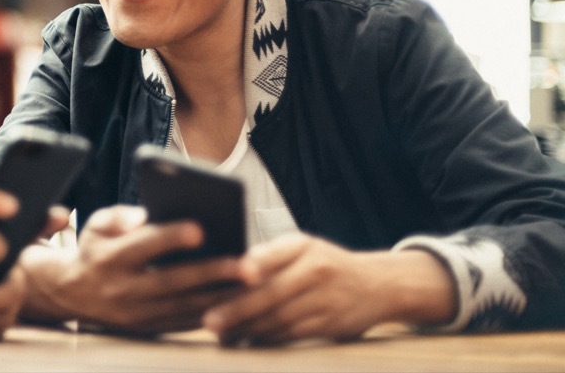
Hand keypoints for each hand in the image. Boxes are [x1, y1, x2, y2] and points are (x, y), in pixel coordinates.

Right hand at [22, 205, 254, 334]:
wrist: (73, 293)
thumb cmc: (96, 249)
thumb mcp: (96, 224)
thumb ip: (118, 216)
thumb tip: (144, 216)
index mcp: (110, 258)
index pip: (143, 245)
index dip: (170, 237)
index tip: (200, 227)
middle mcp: (123, 289)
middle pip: (173, 281)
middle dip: (213, 273)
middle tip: (248, 265)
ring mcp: (137, 314)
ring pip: (185, 307)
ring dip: (221, 297)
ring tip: (253, 284)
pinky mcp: (149, 329)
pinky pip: (185, 322)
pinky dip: (213, 312)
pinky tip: (239, 301)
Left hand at [202, 233, 455, 345]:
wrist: (377, 285)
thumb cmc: (325, 263)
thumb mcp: (303, 247)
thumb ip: (269, 255)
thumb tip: (230, 268)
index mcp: (304, 246)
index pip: (275, 254)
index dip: (256, 264)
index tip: (236, 273)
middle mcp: (316, 271)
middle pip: (273, 293)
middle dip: (238, 309)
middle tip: (209, 320)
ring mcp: (325, 300)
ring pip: (280, 318)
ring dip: (247, 329)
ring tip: (220, 333)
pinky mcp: (330, 326)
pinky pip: (292, 334)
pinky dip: (267, 339)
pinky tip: (245, 341)